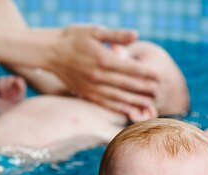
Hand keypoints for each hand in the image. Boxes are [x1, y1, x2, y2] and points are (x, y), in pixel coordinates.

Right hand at [45, 25, 159, 113]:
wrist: (49, 51)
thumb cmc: (74, 38)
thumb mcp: (94, 31)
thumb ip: (116, 35)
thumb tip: (136, 34)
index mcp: (102, 59)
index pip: (130, 68)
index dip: (146, 73)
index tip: (158, 76)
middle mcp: (98, 76)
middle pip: (126, 84)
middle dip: (144, 88)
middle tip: (158, 91)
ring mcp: (92, 87)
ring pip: (118, 97)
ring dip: (135, 101)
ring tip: (149, 104)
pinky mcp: (86, 94)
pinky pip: (106, 104)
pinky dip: (119, 108)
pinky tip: (130, 111)